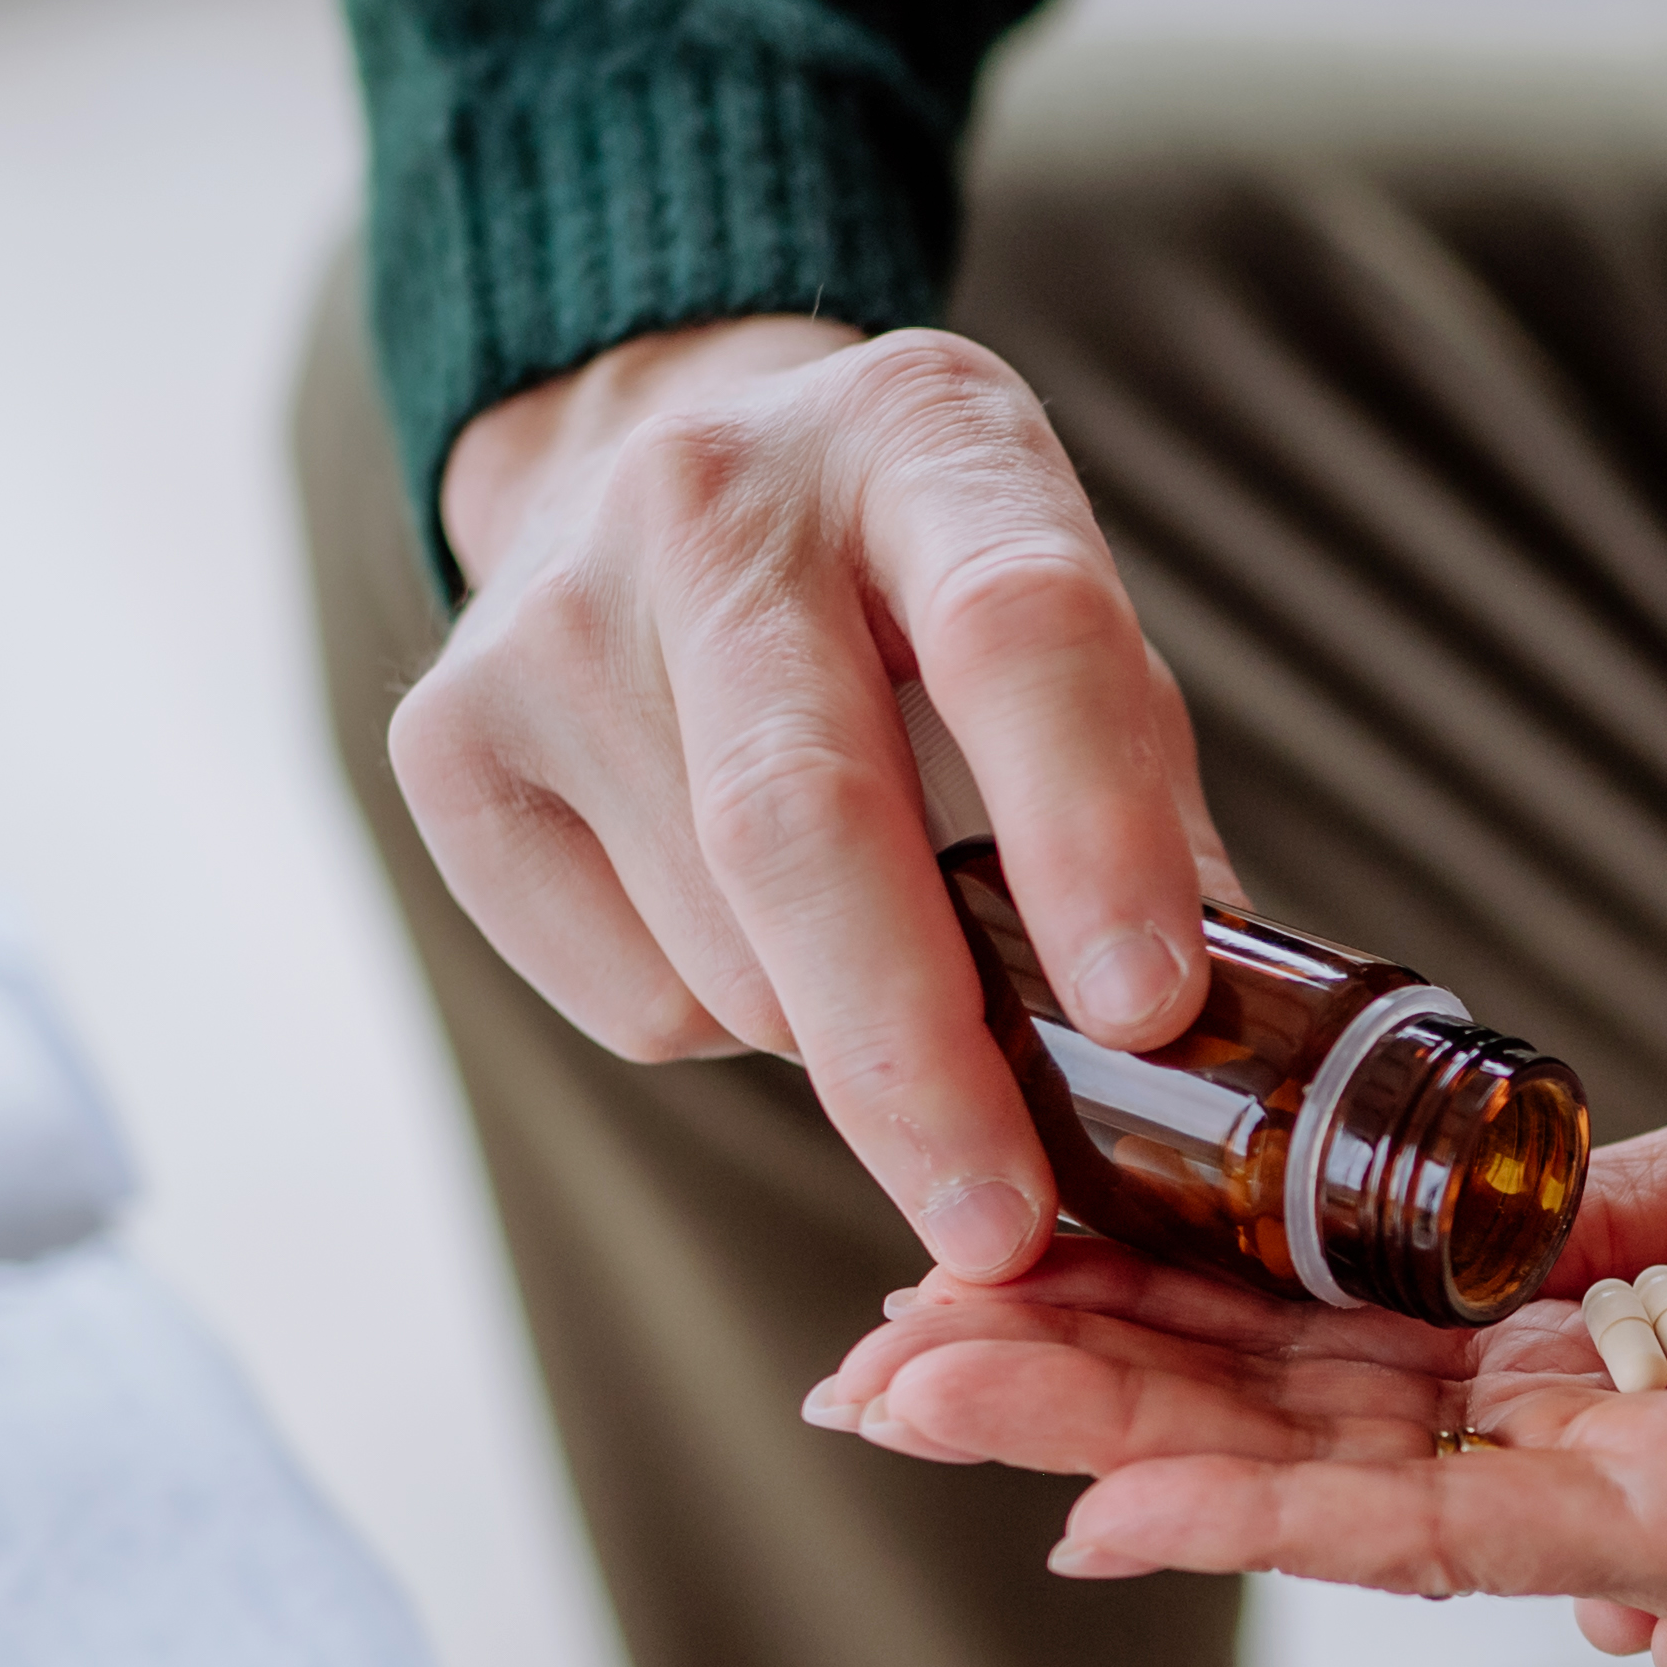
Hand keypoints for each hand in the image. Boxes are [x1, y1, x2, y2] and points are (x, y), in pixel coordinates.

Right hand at [394, 314, 1230, 1280]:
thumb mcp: (1066, 625)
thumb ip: (1145, 808)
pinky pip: (631, 998)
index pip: (1014, 633)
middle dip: (915, 1057)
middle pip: (804, 820)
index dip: (1085, 834)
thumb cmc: (914, 583)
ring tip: (892, 986)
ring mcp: (550, 619)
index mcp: (919, 439)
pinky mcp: (448, 743)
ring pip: (723, 953)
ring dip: (841, 1047)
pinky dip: (731, 1033)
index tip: (1144, 1013)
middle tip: (1003, 1227)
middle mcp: (711, 502)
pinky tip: (753, 935)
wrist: (650, 450)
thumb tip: (1219, 1051)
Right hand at [811, 1062, 1666, 1649]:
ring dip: (1119, 1446)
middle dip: (1071, 1394)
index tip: (971, 1272)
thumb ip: (1601, 1244)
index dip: (1146, 1320)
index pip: (1324, 1352)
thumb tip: (1457, 1256)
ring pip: (1329, 1493)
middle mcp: (1602, 1458)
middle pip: (1282, 1439)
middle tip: (865, 1365)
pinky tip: (1133, 1497)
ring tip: (925, 1397)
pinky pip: (1469, 1525)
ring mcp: (1649, 1508)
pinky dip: (1293, 1509)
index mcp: (1606, 1361)